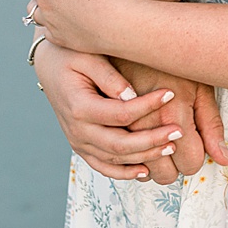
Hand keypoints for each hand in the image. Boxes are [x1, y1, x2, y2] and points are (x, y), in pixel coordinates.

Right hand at [29, 39, 184, 180]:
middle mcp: (77, 130)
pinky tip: (145, 171)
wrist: (49, 65)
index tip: (171, 94)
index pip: (121, 114)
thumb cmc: (70, 55)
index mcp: (79, 107)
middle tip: (178, 131)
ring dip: (144, 157)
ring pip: (114, 159)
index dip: (148, 106)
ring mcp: (78, 141)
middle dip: (152, 140)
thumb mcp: (89, 57)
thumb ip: (110, 77)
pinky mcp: (81, 146)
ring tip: (171, 147)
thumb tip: (132, 96)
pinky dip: (123, 172)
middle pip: (119, 144)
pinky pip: (102, 166)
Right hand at [115, 61, 227, 183]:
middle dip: (176, 162)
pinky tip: (141, 145)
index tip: (194, 139)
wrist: (132, 41)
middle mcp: (143, 126)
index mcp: (170, 115)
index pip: (190, 163)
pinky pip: (116, 165)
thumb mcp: (200, 87)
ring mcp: (121, 128)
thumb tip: (223, 158)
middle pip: (166, 174)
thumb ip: (212, 125)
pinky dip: (131, 161)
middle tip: (179, 140)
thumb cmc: (169, 62)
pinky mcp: (103, 128)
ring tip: (161, 138)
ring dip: (154, 162)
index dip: (196, 155)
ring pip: (143, 172)